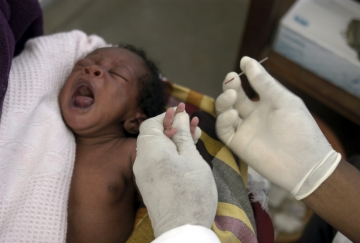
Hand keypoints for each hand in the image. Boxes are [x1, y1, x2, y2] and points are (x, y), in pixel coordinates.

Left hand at [133, 106, 216, 236]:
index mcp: (149, 150)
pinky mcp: (150, 186)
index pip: (150, 124)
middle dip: (173, 126)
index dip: (166, 115)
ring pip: (158, 149)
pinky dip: (171, 154)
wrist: (182, 230)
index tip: (182, 112)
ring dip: (174, 140)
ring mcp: (145, 175)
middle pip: (154, 136)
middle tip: (192, 121)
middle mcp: (141, 161)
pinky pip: (158, 162)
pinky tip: (187, 153)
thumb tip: (180, 117)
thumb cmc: (191, 192)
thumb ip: (183, 135)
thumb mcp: (191, 158)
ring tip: (194, 134)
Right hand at [215, 56, 340, 199]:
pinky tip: (232, 114)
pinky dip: (224, 120)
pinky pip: (225, 129)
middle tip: (231, 80)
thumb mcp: (283, 100)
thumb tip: (246, 60)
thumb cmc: (299, 129)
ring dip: (224, 101)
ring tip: (231, 95)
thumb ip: (263, 82)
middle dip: (230, 87)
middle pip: (234, 98)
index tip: (240, 65)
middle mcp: (253, 116)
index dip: (243, 76)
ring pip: (225, 112)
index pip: (249, 87)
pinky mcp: (238, 144)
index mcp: (267, 104)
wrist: (304, 164)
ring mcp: (245, 130)